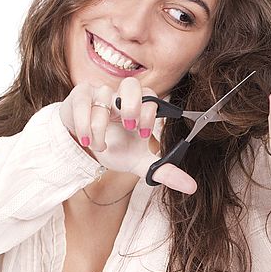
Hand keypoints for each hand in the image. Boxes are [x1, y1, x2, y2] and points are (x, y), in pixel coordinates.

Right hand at [59, 77, 196, 193]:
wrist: (86, 147)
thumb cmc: (116, 147)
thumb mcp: (139, 162)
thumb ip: (163, 171)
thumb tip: (191, 187)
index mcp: (141, 107)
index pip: (151, 98)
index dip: (149, 114)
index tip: (144, 134)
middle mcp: (122, 96)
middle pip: (131, 84)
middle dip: (132, 105)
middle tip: (130, 127)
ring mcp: (100, 94)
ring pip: (103, 96)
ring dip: (101, 126)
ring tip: (101, 147)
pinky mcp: (80, 96)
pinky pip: (82, 102)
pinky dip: (84, 123)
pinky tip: (87, 140)